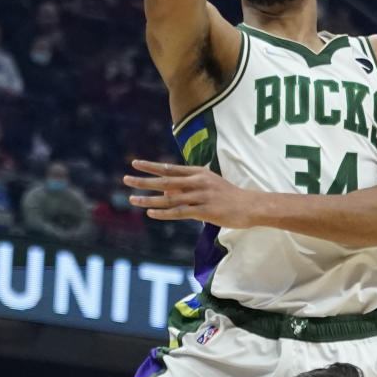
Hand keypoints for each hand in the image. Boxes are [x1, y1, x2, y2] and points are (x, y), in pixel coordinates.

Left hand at [125, 159, 252, 226]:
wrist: (250, 206)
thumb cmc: (227, 196)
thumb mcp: (207, 185)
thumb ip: (186, 187)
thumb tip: (166, 192)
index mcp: (198, 173)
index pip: (170, 168)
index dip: (151, 166)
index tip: (135, 163)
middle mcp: (197, 182)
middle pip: (165, 181)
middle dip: (144, 180)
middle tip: (126, 180)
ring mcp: (201, 196)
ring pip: (170, 198)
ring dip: (149, 200)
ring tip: (133, 200)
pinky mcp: (205, 211)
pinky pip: (180, 212)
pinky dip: (164, 213)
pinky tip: (151, 213)